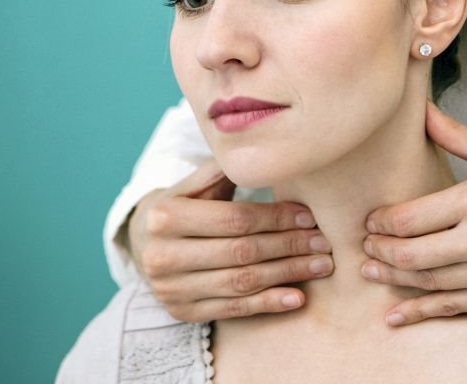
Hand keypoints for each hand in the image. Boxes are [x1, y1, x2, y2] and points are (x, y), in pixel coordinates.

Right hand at [126, 159, 333, 321]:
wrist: (142, 243)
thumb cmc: (181, 205)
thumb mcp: (193, 183)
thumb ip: (222, 171)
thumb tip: (263, 154)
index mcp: (166, 216)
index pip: (234, 219)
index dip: (276, 218)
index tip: (309, 216)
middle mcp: (163, 255)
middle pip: (241, 252)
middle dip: (289, 246)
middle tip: (324, 242)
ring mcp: (171, 288)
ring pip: (241, 282)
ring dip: (287, 274)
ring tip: (321, 266)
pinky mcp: (183, 311)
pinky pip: (233, 309)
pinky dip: (268, 303)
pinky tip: (296, 297)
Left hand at [361, 102, 466, 325]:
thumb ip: (457, 135)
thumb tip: (423, 109)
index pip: (409, 218)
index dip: (380, 223)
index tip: (369, 220)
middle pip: (409, 254)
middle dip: (378, 251)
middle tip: (362, 246)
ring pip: (425, 282)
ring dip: (391, 279)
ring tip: (371, 271)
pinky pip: (451, 307)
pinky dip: (420, 312)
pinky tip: (397, 314)